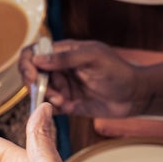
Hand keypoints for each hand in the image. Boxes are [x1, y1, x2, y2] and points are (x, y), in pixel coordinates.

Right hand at [18, 39, 147, 117]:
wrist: (135, 96)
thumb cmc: (119, 72)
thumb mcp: (93, 58)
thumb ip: (65, 57)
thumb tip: (37, 59)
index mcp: (64, 52)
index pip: (33, 53)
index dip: (27, 64)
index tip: (34, 76)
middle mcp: (59, 68)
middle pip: (31, 75)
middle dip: (37, 86)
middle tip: (53, 93)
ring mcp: (62, 86)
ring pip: (39, 93)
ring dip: (47, 98)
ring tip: (64, 101)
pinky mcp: (66, 103)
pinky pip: (48, 107)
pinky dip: (52, 109)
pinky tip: (67, 107)